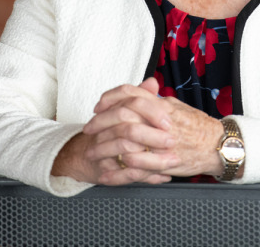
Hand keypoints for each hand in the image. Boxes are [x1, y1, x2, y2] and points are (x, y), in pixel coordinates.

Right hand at [52, 78, 176, 184]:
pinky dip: (146, 177)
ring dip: (153, 160)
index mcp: (115, 112)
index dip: (151, 111)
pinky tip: (163, 177)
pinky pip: (126, 176)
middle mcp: (107, 130)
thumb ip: (141, 96)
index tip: (168, 119)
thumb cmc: (112, 132)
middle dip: (152, 137)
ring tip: (172, 162)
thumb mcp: (128, 112)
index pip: (130, 103)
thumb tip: (152, 82)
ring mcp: (103, 150)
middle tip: (171, 141)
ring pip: (128, 153)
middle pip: (129, 129)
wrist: (87, 155)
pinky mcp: (104, 170)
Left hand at [77, 78, 224, 182]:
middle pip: (123, 114)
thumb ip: (155, 99)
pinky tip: (111, 168)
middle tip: (88, 129)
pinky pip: (140, 162)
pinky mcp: (167, 160)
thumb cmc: (198, 126)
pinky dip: (122, 165)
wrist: (219, 145)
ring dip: (106, 146)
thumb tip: (139, 90)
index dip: (110, 98)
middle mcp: (162, 119)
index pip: (130, 93)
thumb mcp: (176, 106)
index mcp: (162, 104)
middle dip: (100, 122)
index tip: (98, 106)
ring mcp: (164, 140)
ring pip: (128, 138)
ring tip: (93, 152)